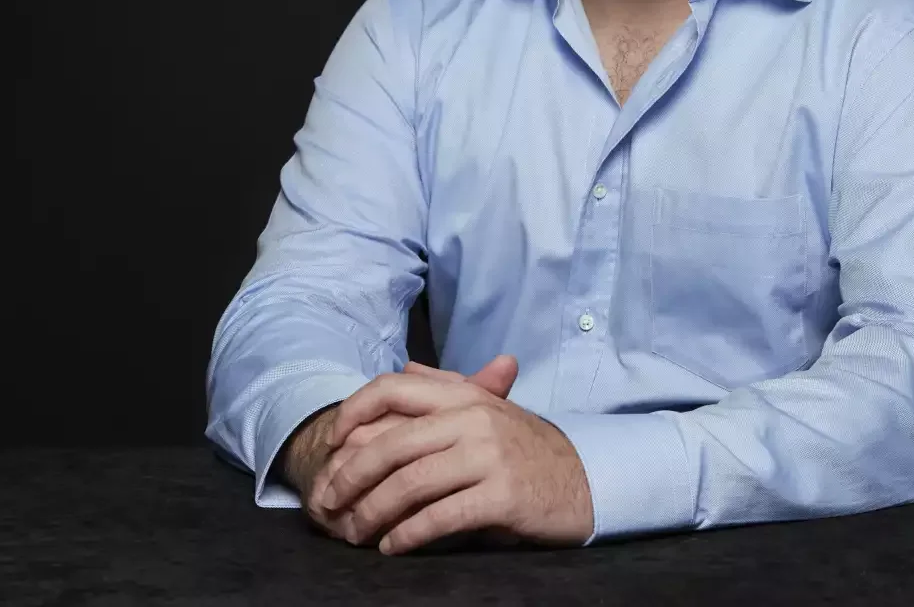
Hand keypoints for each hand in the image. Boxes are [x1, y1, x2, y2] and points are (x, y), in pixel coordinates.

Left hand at [294, 357, 516, 545]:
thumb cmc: (526, 447)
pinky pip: (440, 517)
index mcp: (465, 394)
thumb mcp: (488, 408)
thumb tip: (407, 368)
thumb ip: (446, 388)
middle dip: (350, 476)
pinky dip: (408, 535)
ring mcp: (488, 455)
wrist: (583, 479)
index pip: (393, 388)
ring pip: (410, 483)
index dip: (353, 411)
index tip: (330, 441)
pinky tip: (392, 547)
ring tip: (355, 533)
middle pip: (392, 443)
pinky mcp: (501, 495)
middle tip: (327, 502)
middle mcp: (474, 418)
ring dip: (372, 513)